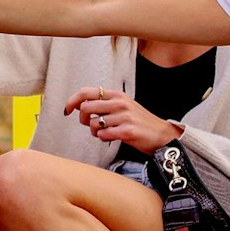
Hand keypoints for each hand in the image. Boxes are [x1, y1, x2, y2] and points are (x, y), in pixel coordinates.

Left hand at [62, 86, 180, 153]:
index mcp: (117, 95)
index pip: (86, 92)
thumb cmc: (139, 122)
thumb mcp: (123, 106)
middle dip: (82, 119)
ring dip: (95, 131)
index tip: (67, 110)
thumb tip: (79, 104)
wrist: (162, 135)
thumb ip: (104, 103)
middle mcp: (119, 103)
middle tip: (90, 125)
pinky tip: (112, 137)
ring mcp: (124, 117)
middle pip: (85, 108)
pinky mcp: (127, 131)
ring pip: (92, 124)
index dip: (72, 101)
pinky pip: (102, 135)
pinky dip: (103, 138)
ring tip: (106, 132)